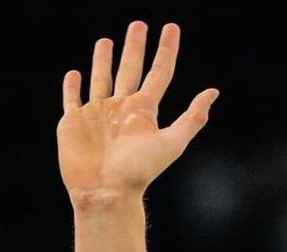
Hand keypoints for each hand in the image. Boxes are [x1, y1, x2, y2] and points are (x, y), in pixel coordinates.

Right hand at [57, 20, 217, 207]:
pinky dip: (72, 86)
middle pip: (131, 69)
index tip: (171, 28)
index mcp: (144, 112)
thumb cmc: (139, 171)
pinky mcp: (74, 122)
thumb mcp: (171, 142)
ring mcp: (97, 114)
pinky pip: (72, 99)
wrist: (106, 191)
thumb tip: (213, 92)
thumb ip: (192, 118)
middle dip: (135, 47)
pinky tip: (74, 74)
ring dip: (103, 61)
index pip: (159, 73)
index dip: (166, 50)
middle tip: (139, 25)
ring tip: (105, 41)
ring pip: (101, 79)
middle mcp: (122, 109)